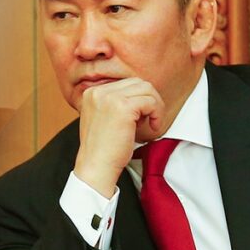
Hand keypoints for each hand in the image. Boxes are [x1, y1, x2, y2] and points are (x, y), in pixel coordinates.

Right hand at [74, 78, 164, 197]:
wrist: (96, 167)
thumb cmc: (103, 149)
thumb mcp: (104, 119)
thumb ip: (115, 104)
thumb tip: (141, 95)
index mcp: (92, 93)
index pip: (126, 83)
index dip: (139, 99)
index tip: (141, 117)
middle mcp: (98, 91)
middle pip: (138, 82)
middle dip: (150, 99)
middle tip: (150, 119)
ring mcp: (109, 98)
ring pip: (146, 89)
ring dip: (155, 106)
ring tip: (151, 124)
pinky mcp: (122, 107)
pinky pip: (150, 101)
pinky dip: (157, 114)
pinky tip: (152, 128)